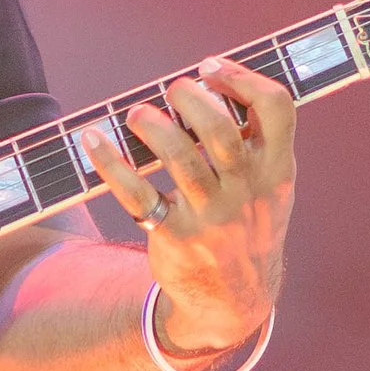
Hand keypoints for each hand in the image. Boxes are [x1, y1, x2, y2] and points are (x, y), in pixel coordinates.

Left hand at [86, 60, 294, 356]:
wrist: (234, 301)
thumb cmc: (248, 226)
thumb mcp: (272, 189)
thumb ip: (256, 142)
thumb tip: (213, 81)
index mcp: (275, 170)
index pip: (276, 108)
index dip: (243, 78)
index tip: (213, 69)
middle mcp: (245, 191)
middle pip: (219, 129)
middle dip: (190, 97)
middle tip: (173, 90)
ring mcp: (211, 215)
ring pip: (177, 156)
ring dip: (150, 124)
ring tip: (137, 115)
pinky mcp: (174, 236)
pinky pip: (136, 194)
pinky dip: (110, 162)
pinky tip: (93, 140)